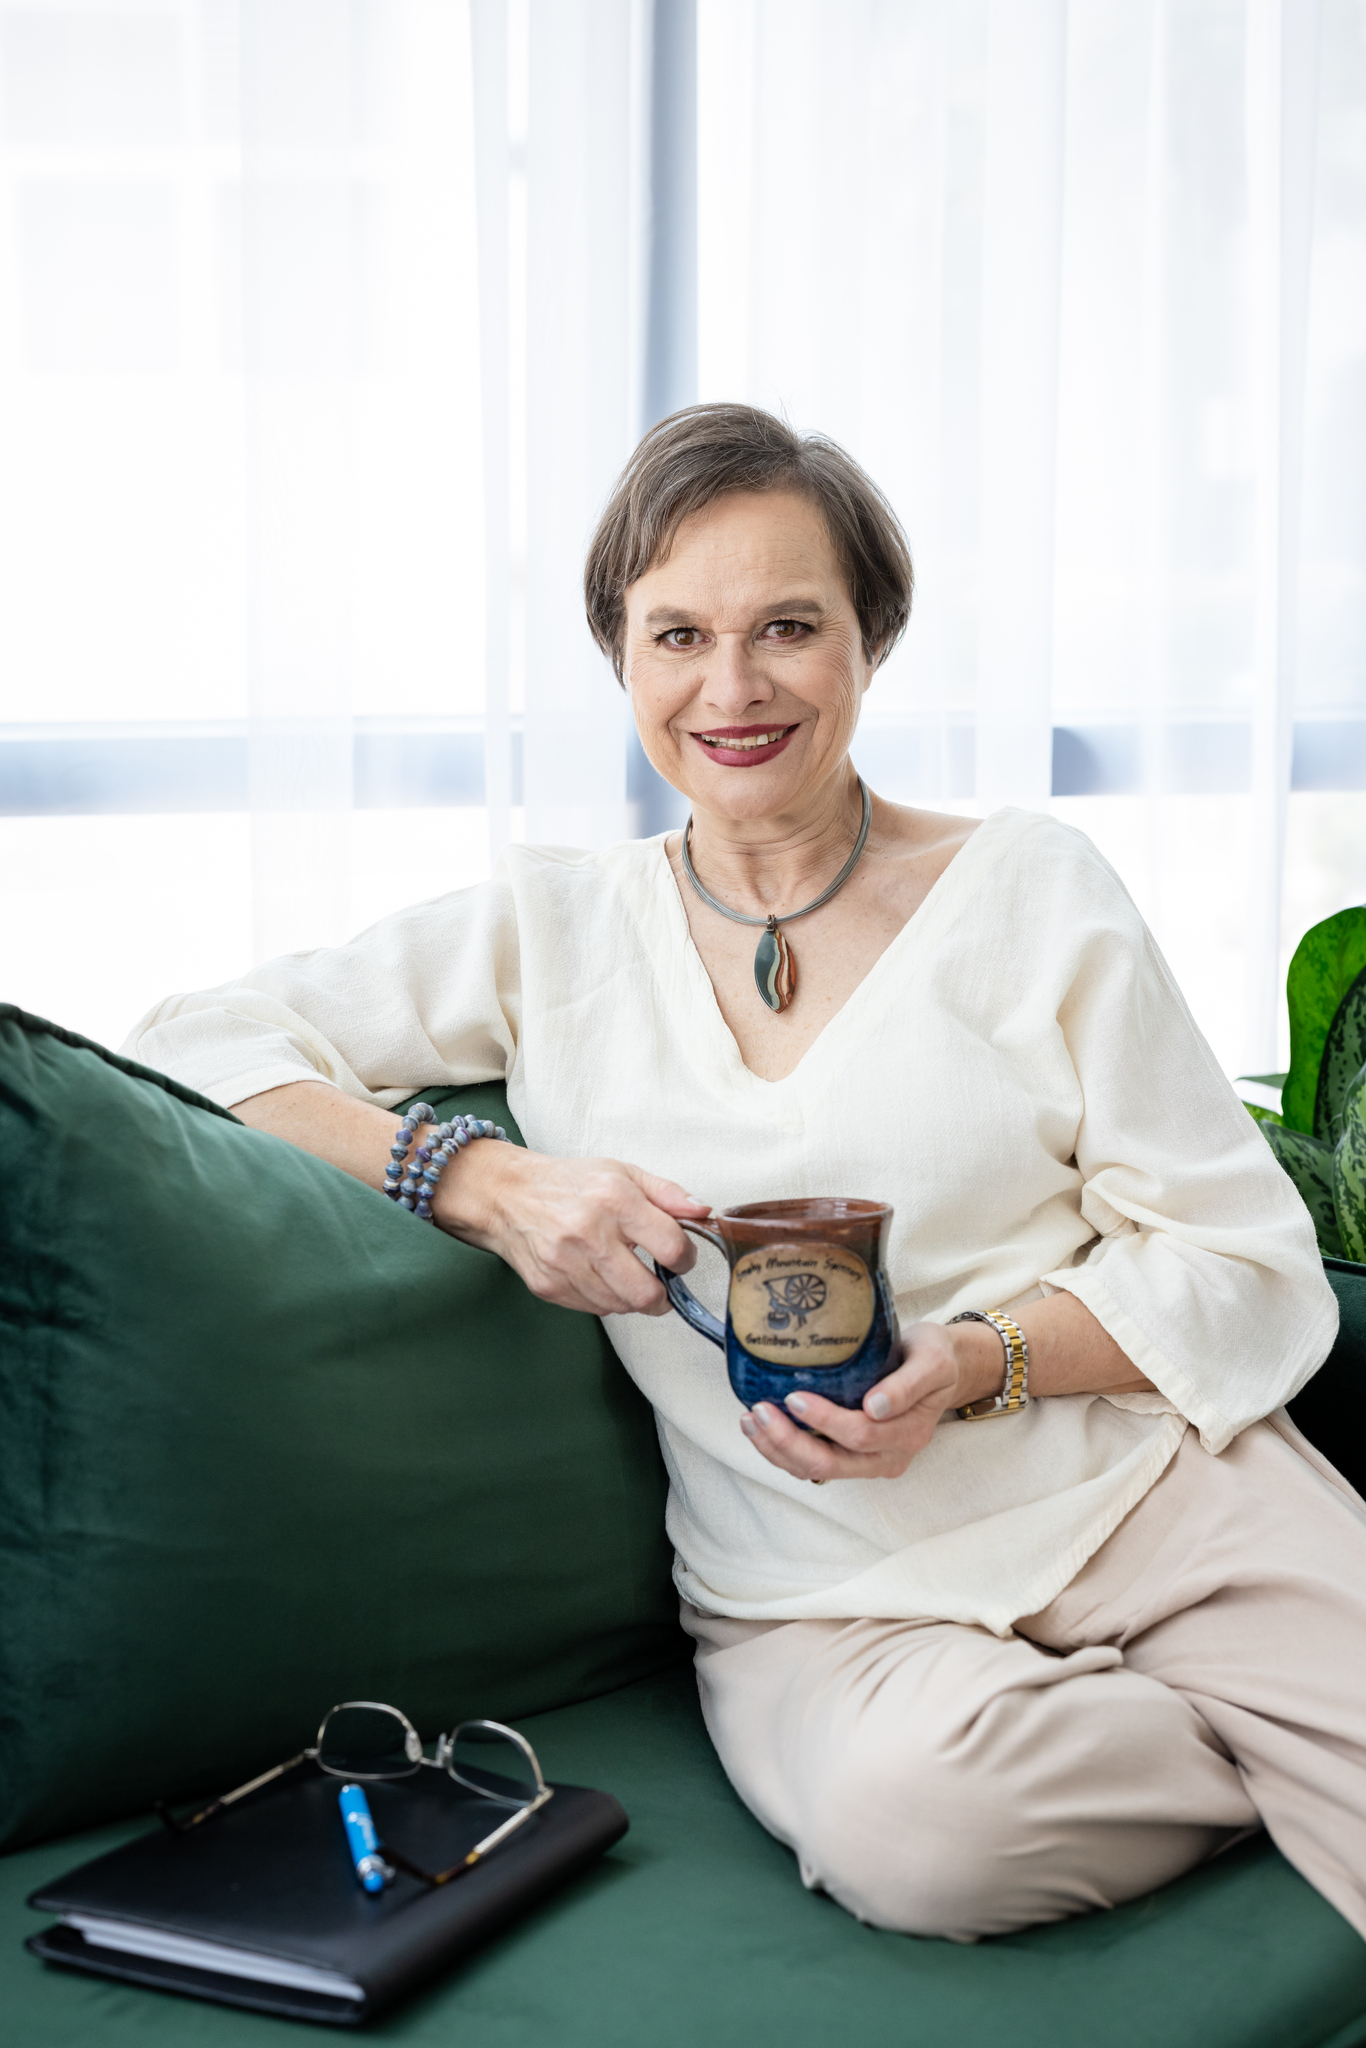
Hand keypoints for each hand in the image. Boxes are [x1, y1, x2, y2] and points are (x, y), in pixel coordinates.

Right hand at [438, 1143, 709, 1316]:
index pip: (672, 1247)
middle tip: (661, 1284)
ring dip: (632, 1297)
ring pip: (621, 1306)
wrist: (507, 1196)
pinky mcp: (549, 1287)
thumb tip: (703, 1212)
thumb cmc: (569, 1183)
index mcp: (615, 1200)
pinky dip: (604, 1299)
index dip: (686, 1258)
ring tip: (624, 1274)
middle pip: (646, 1293)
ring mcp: (566, 1264)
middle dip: (663, 1296)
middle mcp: (589, 1234)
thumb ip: (667, 1194)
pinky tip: (598, 1276)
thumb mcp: (622, 1173)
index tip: (680, 1258)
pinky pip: (594, 1309)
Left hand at [738, 1318, 998, 1482]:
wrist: (939, 1367)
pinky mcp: (850, 1458)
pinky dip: (783, 1451)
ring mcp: (868, 1462)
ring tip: (750, 1421)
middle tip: (759, 1411)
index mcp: (909, 1433)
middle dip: (789, 1442)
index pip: (861, 1435)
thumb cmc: (933, 1357)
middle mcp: (888, 1456)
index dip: (825, 1420)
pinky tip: (760, 1429)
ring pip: (816, 1471)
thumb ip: (909, 1383)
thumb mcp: (932, 1360)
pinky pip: (812, 1465)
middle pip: (831, 1463)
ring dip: (779, 1451)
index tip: (794, 1395)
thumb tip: (876, 1407)